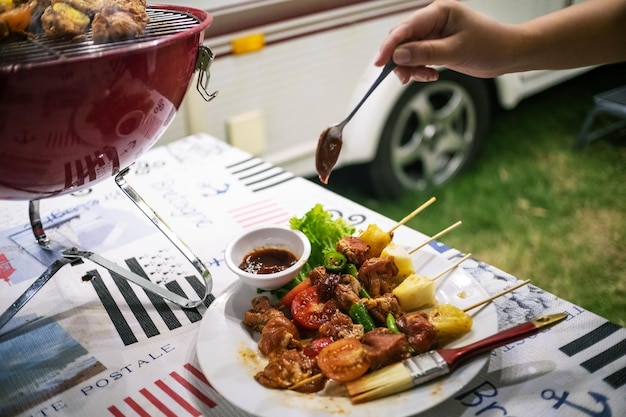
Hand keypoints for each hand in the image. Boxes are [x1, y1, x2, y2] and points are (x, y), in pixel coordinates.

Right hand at [374, 0, 516, 82]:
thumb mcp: (455, 51)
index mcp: (438, 12)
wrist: (507, 54)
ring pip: (408, 51)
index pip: (405, 28)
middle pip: (402, 39)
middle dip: (399, 59)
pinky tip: (430, 75)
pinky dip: (419, 69)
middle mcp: (433, 21)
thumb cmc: (489, 46)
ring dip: (410, 67)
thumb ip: (425, 53)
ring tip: (422, 77)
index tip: (380, 62)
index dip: (390, 45)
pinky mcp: (436, 47)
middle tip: (403, 77)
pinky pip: (417, 58)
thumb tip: (398, 55)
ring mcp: (433, 34)